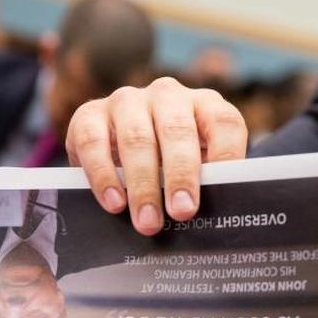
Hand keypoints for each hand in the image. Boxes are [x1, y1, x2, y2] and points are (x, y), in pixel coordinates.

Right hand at [65, 76, 246, 234]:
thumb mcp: (195, 165)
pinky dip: (103, 176)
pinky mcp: (90, 114)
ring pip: (136, 138)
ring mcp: (127, 101)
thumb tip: (215, 218)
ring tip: (147, 221)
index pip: (224, 123)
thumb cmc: (169, 163)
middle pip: (177, 131)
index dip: (226, 155)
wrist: (116, 148)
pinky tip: (114, 203)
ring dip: (142, 185)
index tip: (224, 191)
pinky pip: (94, 142)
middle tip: (181, 212)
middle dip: (180, 175)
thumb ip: (208, 182)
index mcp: (205, 105)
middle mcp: (167, 95)